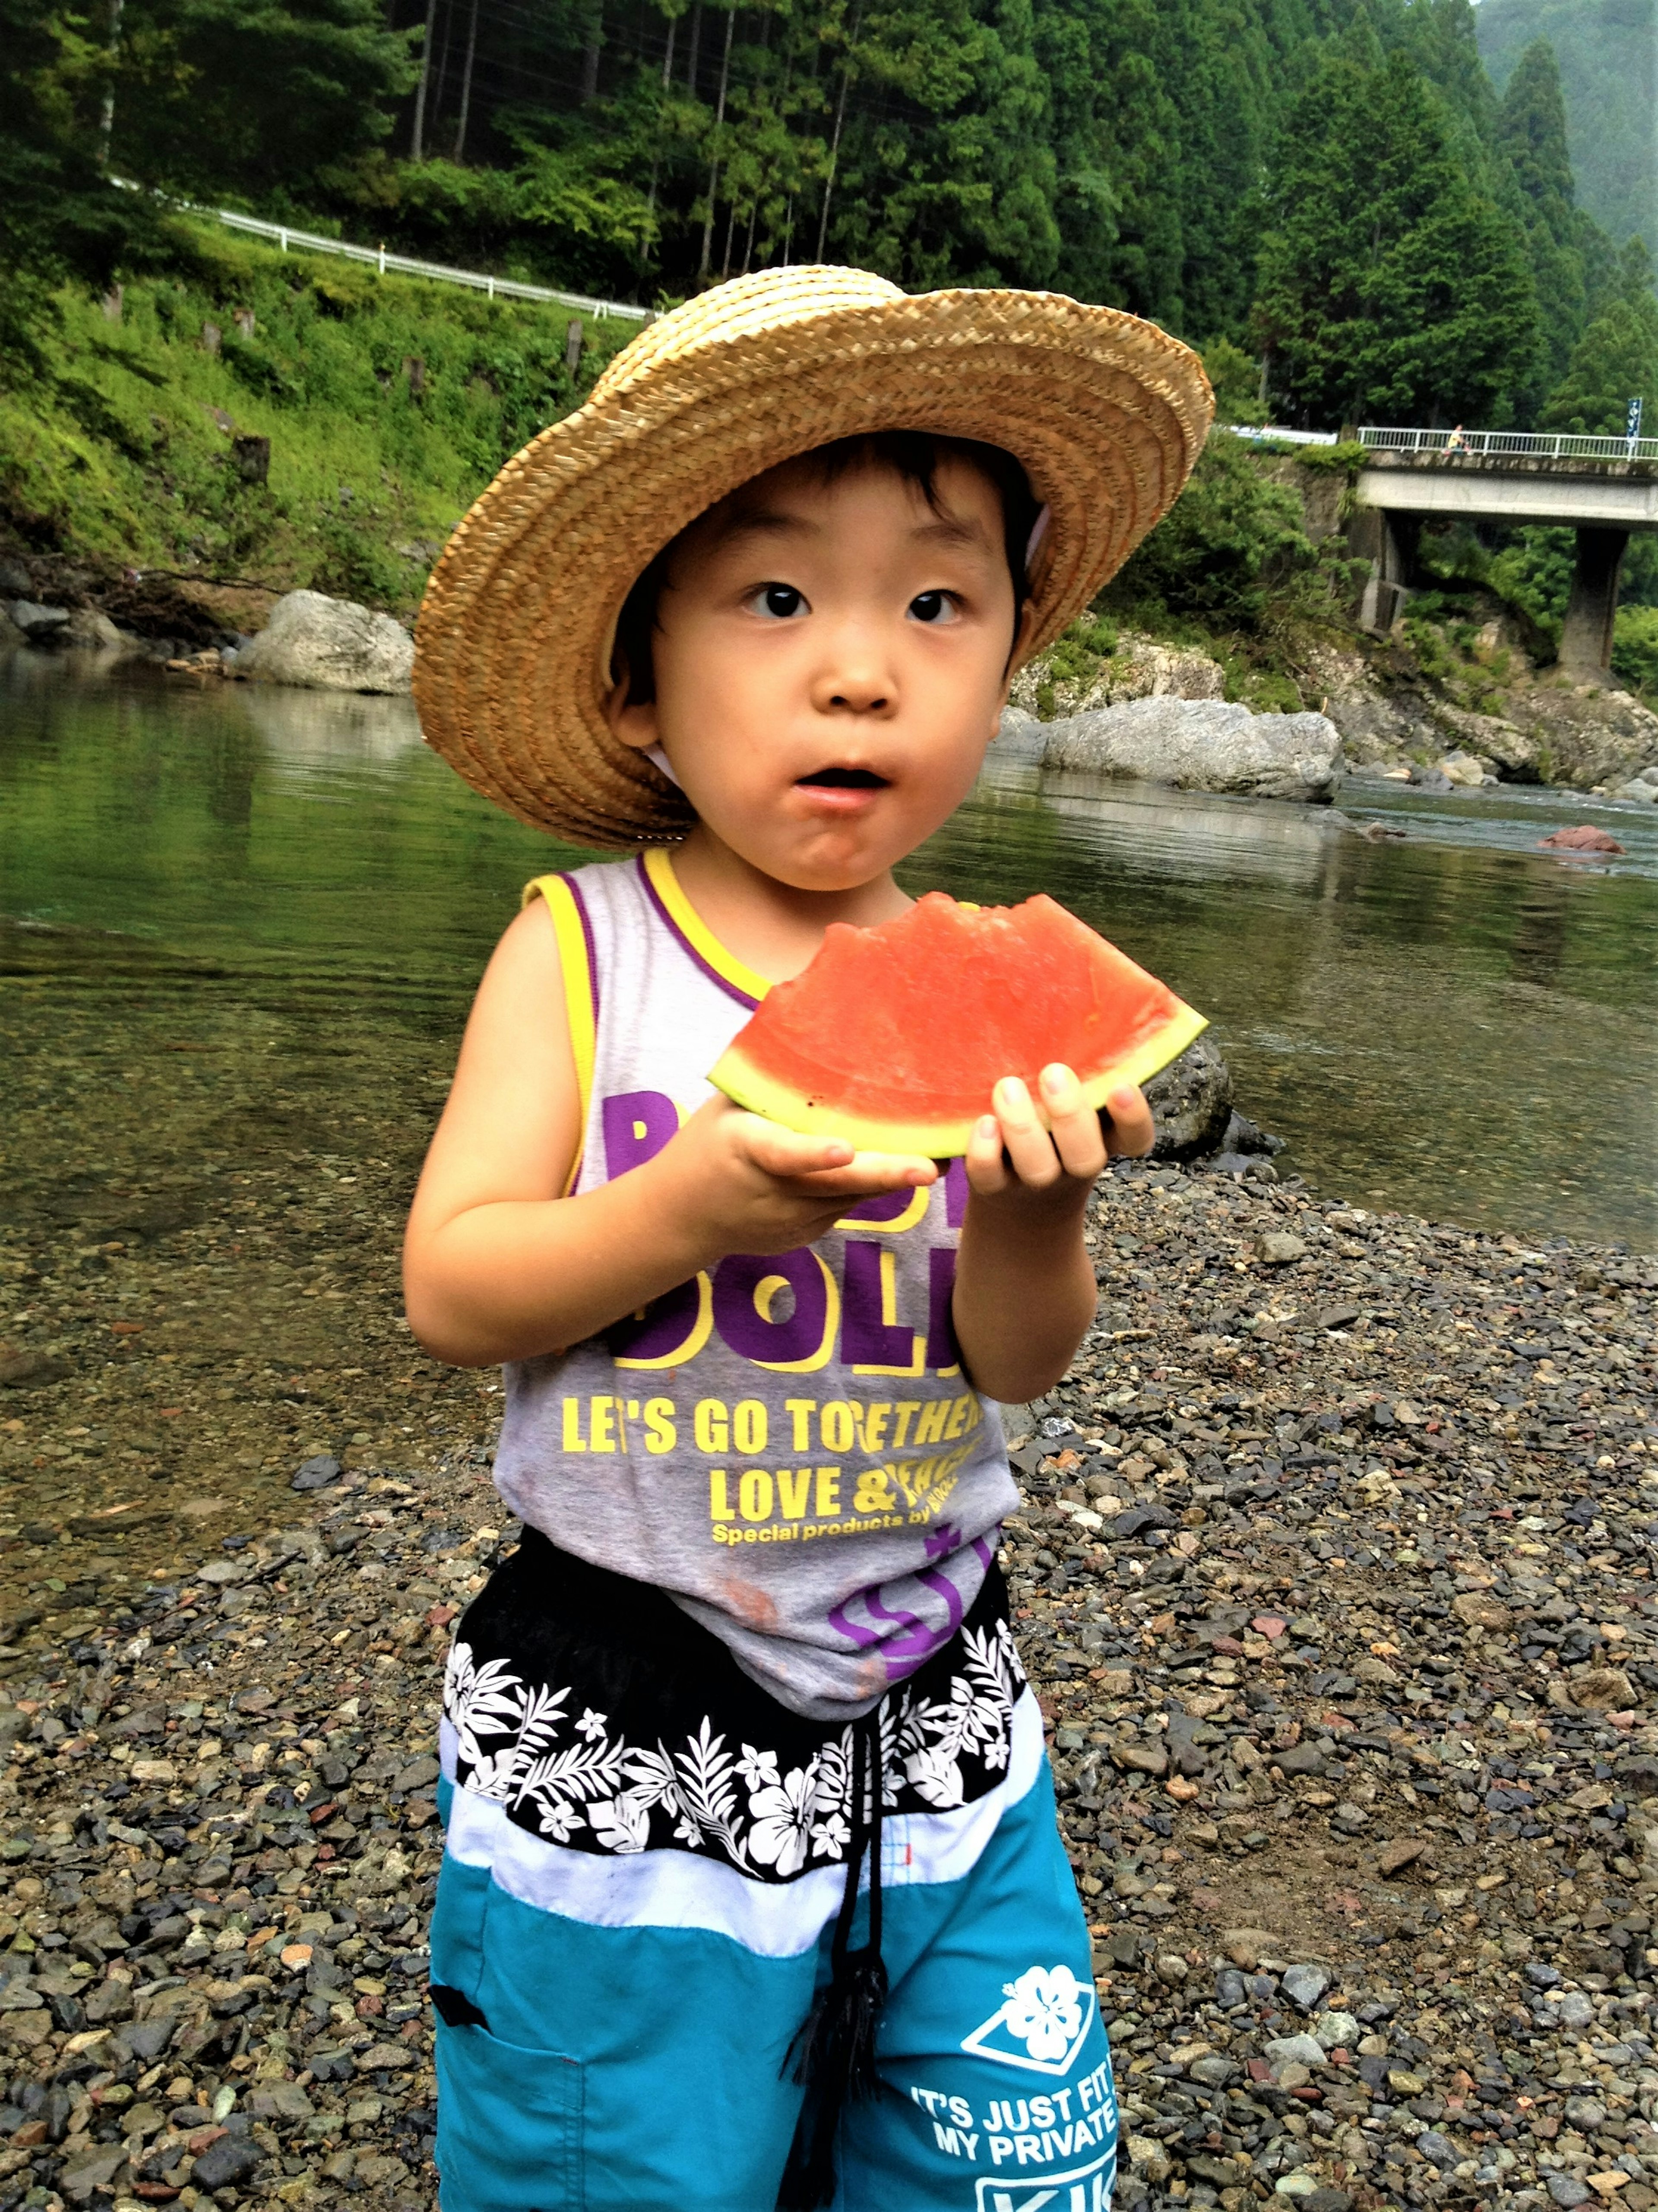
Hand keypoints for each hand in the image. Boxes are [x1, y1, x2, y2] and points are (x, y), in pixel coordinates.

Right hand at [654, 1094, 936, 1259]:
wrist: (681, 1215)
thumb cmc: (709, 1143)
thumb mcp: (726, 1107)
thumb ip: (766, 1079)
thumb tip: (805, 1017)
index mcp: (746, 1150)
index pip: (782, 1155)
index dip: (814, 1154)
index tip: (846, 1150)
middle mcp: (771, 1192)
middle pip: (833, 1185)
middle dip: (884, 1175)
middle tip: (928, 1167)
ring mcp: (788, 1220)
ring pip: (849, 1196)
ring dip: (890, 1177)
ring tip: (934, 1158)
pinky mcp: (802, 1235)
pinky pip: (844, 1206)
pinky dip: (866, 1187)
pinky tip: (893, 1168)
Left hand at [963, 1065, 1152, 1210]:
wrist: (1016, 1198)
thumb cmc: (1050, 1128)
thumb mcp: (1073, 1103)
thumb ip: (1080, 1072)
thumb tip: (1074, 1007)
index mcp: (1103, 1140)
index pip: (1134, 1139)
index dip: (1133, 1118)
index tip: (1121, 1087)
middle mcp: (1073, 1166)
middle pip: (1085, 1157)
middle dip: (1070, 1116)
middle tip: (1053, 1073)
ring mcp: (1034, 1183)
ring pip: (1039, 1168)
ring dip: (1024, 1128)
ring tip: (1008, 1087)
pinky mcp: (994, 1189)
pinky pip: (990, 1178)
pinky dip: (986, 1152)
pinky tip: (983, 1123)